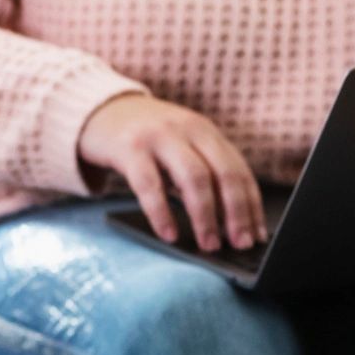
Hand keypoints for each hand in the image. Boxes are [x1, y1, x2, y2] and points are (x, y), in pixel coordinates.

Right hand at [77, 92, 264, 251]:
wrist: (97, 110)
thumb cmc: (145, 138)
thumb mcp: (179, 145)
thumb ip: (201, 171)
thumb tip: (231, 223)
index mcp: (205, 131)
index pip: (239, 170)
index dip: (252, 205)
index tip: (257, 236)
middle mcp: (187, 129)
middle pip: (223, 172)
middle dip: (236, 212)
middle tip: (240, 244)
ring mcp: (158, 136)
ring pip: (193, 178)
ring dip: (206, 216)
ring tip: (210, 244)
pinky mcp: (128, 148)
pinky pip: (149, 185)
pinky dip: (162, 213)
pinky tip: (169, 234)